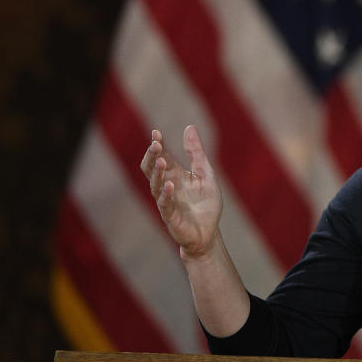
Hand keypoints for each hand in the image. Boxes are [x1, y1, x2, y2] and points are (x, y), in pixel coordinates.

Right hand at [140, 125, 222, 258]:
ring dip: (158, 173)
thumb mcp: (205, 174)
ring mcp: (167, 201)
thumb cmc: (205, 204)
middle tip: (155, 143)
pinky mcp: (171, 216)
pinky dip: (166, 194)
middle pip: (152, 169)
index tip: (156, 132)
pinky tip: (169, 185)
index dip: (158, 145)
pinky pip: (165, 204)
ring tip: (162, 160)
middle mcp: (167, 186)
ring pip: (155, 185)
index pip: (162, 157)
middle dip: (152, 156)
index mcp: (175, 175)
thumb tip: (189, 127)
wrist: (208, 234)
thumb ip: (196, 153)